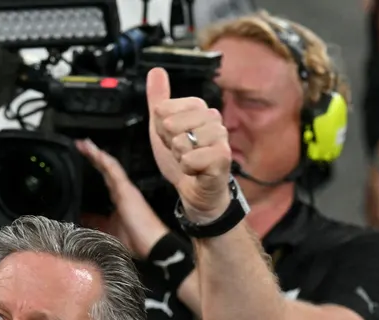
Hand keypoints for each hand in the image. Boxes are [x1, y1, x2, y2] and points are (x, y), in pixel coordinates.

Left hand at [75, 139, 169, 256]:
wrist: (151, 245)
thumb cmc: (134, 241)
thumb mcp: (108, 230)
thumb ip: (95, 222)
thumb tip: (81, 218)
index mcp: (117, 200)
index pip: (103, 180)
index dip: (94, 170)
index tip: (80, 161)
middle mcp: (121, 191)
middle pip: (105, 170)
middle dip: (92, 158)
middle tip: (80, 145)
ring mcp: (125, 188)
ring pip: (109, 166)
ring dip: (96, 154)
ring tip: (84, 144)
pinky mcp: (127, 189)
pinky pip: (114, 171)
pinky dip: (105, 160)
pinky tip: (95, 152)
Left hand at [146, 67, 232, 221]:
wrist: (195, 190)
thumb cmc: (183, 158)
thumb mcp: (162, 128)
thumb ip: (158, 99)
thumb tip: (155, 70)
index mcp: (198, 107)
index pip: (163, 109)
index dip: (161, 129)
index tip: (172, 139)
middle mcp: (213, 117)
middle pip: (171, 124)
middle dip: (170, 144)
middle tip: (182, 152)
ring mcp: (220, 137)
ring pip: (181, 142)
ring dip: (179, 157)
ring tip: (190, 161)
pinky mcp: (222, 157)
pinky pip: (191, 159)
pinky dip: (187, 169)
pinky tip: (196, 171)